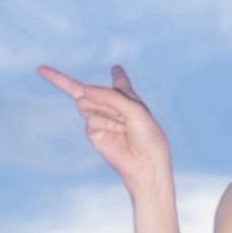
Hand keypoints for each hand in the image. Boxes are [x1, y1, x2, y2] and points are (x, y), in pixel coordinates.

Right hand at [37, 63, 171, 198]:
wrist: (146, 164)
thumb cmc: (147, 136)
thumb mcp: (135, 109)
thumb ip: (110, 96)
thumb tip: (84, 89)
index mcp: (128, 98)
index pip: (120, 82)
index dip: (118, 75)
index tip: (115, 68)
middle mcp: (112, 107)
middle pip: (86, 90)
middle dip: (96, 95)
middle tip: (120, 113)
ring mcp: (101, 119)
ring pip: (84, 102)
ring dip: (105, 111)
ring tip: (123, 124)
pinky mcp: (94, 133)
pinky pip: (91, 119)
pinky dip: (106, 123)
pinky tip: (119, 131)